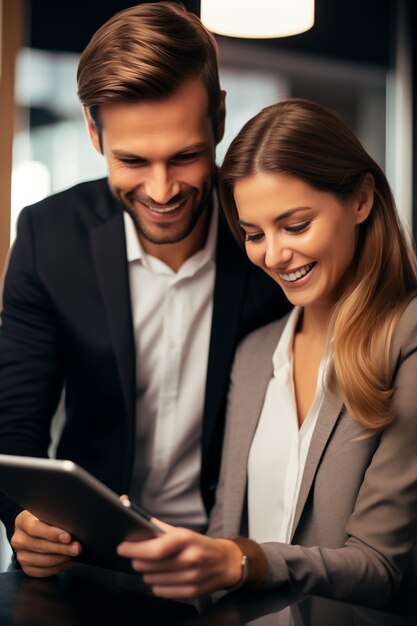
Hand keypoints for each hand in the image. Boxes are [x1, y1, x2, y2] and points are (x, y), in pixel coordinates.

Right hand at [11, 510, 81, 577]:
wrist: (37, 530)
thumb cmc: (46, 520)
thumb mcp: (48, 514)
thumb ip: (55, 518)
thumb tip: (72, 526)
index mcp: (22, 521)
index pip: (35, 528)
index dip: (52, 533)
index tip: (68, 537)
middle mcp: (18, 539)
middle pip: (40, 546)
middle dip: (61, 548)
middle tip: (77, 548)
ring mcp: (21, 555)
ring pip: (42, 560)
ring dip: (62, 558)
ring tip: (75, 554)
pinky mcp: (27, 568)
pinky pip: (43, 571)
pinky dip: (58, 567)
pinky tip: (68, 561)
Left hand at [117, 519, 242, 598]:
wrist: (226, 562)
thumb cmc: (199, 544)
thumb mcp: (182, 531)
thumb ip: (158, 528)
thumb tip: (134, 517)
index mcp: (186, 539)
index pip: (154, 549)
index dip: (134, 549)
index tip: (122, 547)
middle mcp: (189, 559)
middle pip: (148, 565)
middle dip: (138, 560)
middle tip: (138, 555)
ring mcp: (190, 578)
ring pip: (150, 579)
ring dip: (147, 572)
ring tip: (155, 565)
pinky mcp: (190, 593)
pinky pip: (160, 591)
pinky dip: (157, 583)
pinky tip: (164, 575)